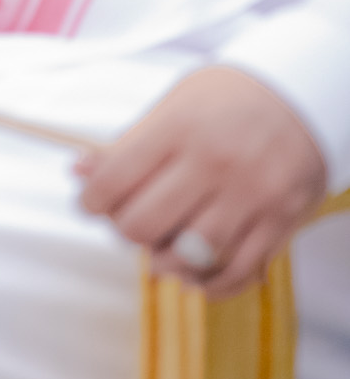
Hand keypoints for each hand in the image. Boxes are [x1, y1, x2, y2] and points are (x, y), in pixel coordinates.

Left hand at [76, 67, 327, 298]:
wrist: (300, 94)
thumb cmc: (224, 102)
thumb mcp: (172, 106)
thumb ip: (126, 145)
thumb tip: (77, 171)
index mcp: (179, 127)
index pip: (114, 179)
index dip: (91, 201)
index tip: (91, 204)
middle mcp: (214, 161)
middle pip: (144, 224)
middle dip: (126, 232)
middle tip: (131, 223)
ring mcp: (250, 193)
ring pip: (190, 255)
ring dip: (165, 262)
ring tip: (161, 250)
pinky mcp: (280, 219)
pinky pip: (237, 271)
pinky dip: (209, 284)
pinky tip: (195, 274)